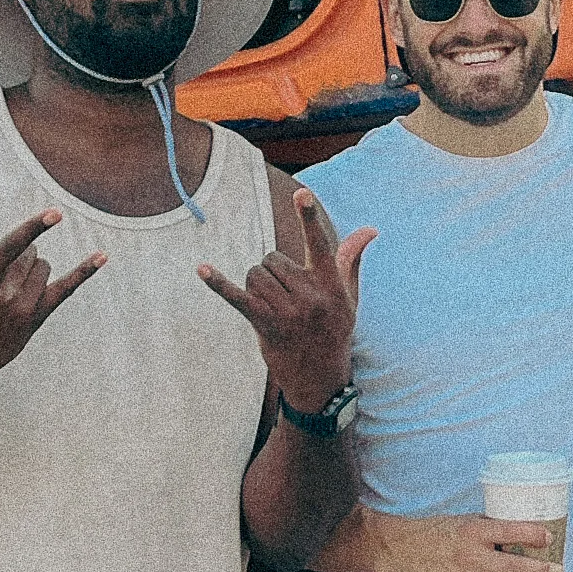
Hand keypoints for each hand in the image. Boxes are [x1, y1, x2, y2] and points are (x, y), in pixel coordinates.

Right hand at [0, 203, 102, 398]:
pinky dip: (84, 272)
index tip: (56, 212)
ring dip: (33, 267)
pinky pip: (65, 290)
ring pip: (44, 269)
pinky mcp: (34, 323)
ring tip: (10, 285)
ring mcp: (22, 313)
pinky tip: (102, 257)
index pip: (10, 248)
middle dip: (20, 254)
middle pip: (30, 256)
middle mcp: (3, 297)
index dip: (34, 228)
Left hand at [203, 182, 374, 412]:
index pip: (321, 244)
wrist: (321, 378)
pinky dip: (219, 284)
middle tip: (286, 297)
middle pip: (273, 259)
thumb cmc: (335, 329)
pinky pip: (238, 298)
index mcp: (331, 284)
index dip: (309, 217)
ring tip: (273, 306)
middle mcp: (311, 296)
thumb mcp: (348, 295)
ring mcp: (288, 313)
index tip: (302, 193)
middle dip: (273, 272)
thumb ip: (352, 258)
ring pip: (255, 274)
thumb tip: (370, 229)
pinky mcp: (266, 326)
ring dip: (257, 285)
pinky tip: (202, 269)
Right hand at [369, 511, 562, 571]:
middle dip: (543, 571)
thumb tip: (522, 535)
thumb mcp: (464, 521)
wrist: (402, 551)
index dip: (535, 535)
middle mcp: (472, 557)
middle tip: (559, 571)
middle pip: (516, 567)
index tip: (549, 538)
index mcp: (474, 532)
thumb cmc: (437, 533)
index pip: (512, 531)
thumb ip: (490, 529)